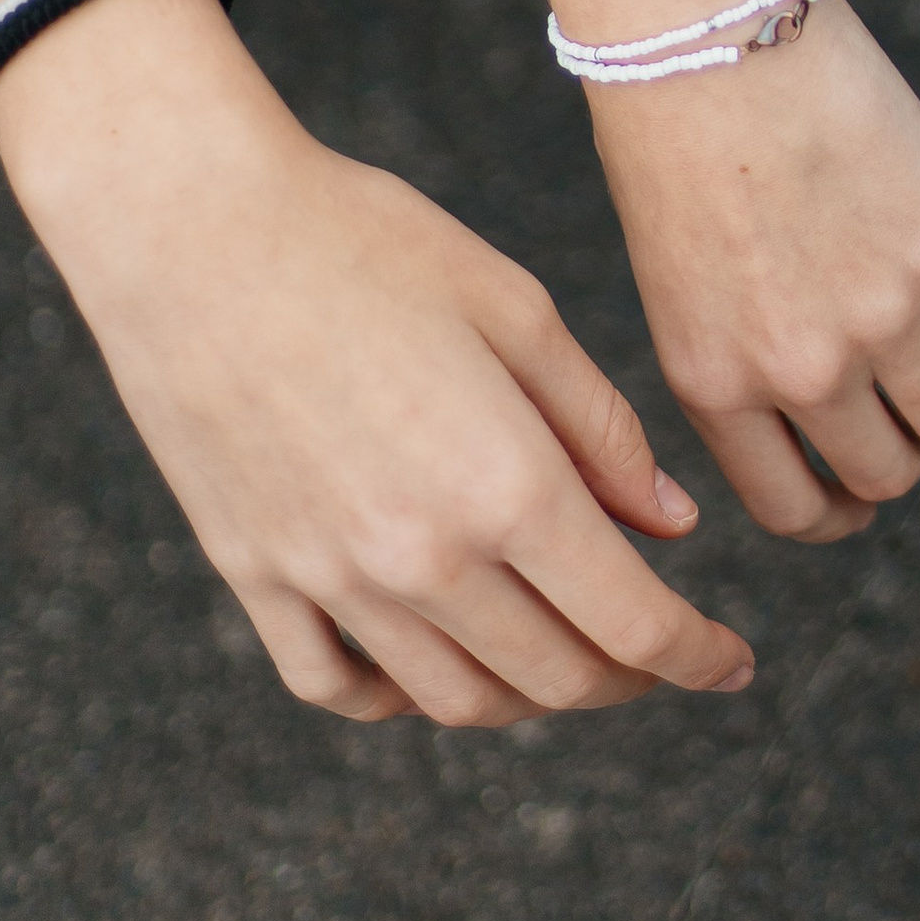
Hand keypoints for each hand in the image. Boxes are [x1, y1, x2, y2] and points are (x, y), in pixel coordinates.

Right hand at [0, 0, 751, 726]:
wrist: (186, 220)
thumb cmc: (364, 238)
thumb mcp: (515, 310)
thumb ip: (604, 429)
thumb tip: (672, 527)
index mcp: (508, 488)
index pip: (634, 624)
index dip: (698, 656)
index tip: (733, 663)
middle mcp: (422, 558)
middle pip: (555, 677)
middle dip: (629, 677)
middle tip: (659, 650)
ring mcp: (329, 579)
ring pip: (455, 700)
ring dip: (529, 696)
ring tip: (564, 656)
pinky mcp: (254, 574)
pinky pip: (338, 686)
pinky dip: (400, 700)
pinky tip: (436, 662)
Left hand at [471, 0, 919, 540]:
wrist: (704, 25)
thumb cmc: (671, 136)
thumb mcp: (678, 278)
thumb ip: (737, 359)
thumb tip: (811, 415)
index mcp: (717, 383)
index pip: (797, 510)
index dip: (839, 510)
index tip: (862, 486)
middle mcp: (803, 366)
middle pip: (889, 471)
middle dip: (906, 450)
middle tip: (911, 397)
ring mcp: (885, 310)